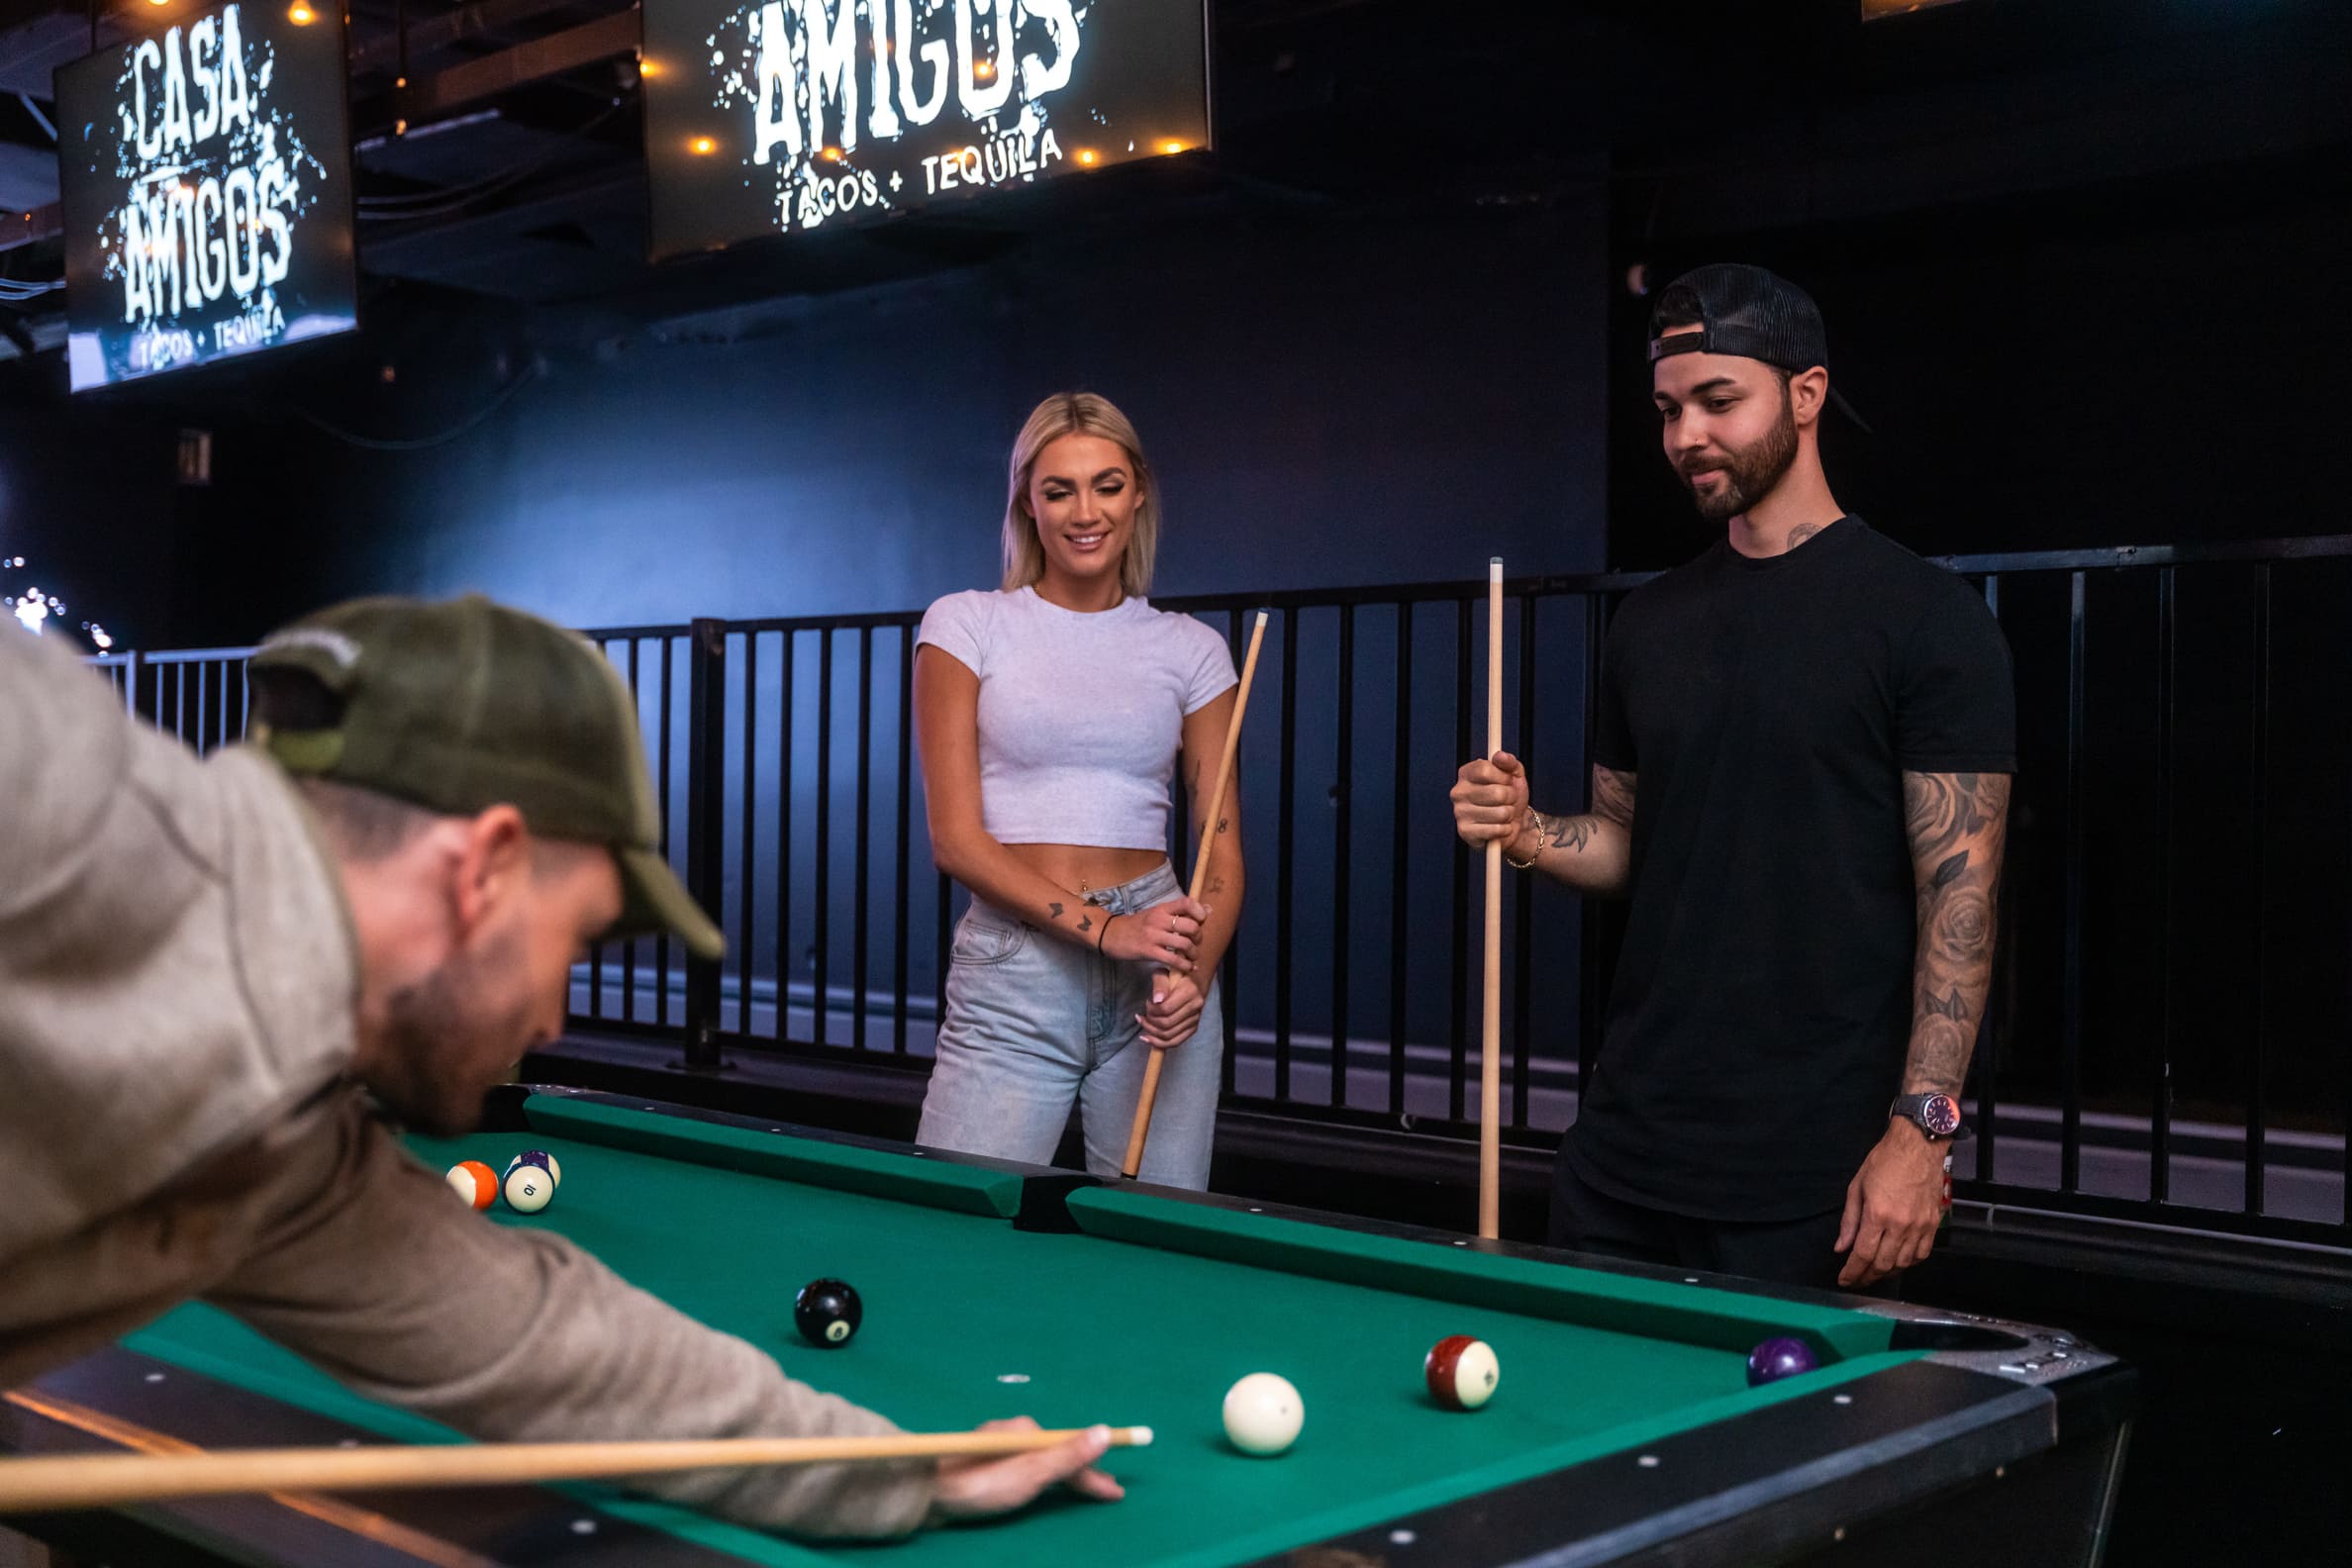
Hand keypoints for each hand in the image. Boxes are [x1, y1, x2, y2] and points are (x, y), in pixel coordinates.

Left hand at [927, 1417, 1123, 1523]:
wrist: (927, 1490)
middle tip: (1106, 1493)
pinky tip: (1040, 1483)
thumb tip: (1105, 1432)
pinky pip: (1024, 1464)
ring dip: (1065, 1473)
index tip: (1117, 1491)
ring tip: (1080, 1490)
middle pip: (1058, 1453)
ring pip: (1041, 1459)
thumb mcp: (1031, 1474)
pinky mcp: (983, 1460)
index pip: (1073, 1453)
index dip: (1096, 1474)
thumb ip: (1068, 1456)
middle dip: (1085, 1472)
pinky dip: (1042, 1474)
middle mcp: (1014, 1432)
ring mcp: (997, 1444)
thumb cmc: (981, 1485)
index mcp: (1028, 1431)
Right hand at [1101, 897, 1206, 973]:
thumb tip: (1209, 909)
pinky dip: (1185, 965)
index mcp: (1162, 908)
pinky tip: (1187, 967)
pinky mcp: (1148, 951)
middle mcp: (1159, 920)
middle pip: (1190, 926)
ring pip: (1184, 944)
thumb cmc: (1137, 925)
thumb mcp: (1157, 914)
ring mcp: (1153, 936)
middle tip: (1196, 942)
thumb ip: (1180, 913)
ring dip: (1193, 953)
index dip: (1200, 911)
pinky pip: (1173, 959)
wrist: (1111, 934)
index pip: (1186, 903)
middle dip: (1199, 936)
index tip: (1201, 920)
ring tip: (1192, 956)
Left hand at [1137, 972, 1205, 1049]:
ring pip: (1169, 1036)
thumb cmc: (1177, 976)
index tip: (1147, 1003)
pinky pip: (1175, 1042)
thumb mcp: (1165, 973)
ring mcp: (1195, 1020)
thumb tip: (1156, 1000)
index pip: (1166, 1009)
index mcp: (1190, 992)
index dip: (1152, 1009)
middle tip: (1143, 1015)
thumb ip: (1159, 985)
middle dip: (1150, 1022)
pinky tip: (1148, 1038)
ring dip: (1152, 1033)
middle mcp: (1195, 1008)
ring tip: (1143, 1024)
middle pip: (1167, 1024)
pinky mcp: (1193, 1028)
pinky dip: (1160, 1043)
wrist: (1196, 981)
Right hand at [1451, 752, 1536, 857]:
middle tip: (1508, 800)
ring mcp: (1460, 813)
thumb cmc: (1510, 796)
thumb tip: (1500, 756)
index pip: (1485, 769)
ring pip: (1500, 813)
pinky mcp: (1465, 832)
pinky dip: (1505, 830)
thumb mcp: (1514, 774)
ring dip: (1509, 814)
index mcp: (1466, 774)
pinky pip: (1496, 830)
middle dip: (1511, 798)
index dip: (1503, 776)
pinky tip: (1500, 827)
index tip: (1507, 781)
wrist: (1514, 821)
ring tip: (1504, 814)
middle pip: (1496, 793)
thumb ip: (1509, 762)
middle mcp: (1459, 792)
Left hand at [1835, 1119, 1946, 1287]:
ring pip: (1903, 1263)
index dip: (1852, 1272)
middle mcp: (1900, 1225)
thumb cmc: (1884, 1162)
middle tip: (1856, 1280)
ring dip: (1886, 1272)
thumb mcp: (1856, 1187)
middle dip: (1867, 1277)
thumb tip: (1841, 1248)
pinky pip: (1922, 1254)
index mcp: (1877, 1214)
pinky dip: (1908, 1263)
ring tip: (1874, 1273)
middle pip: (1882, 1264)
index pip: (1863, 1254)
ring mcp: (1920, 1226)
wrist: (1918, 1146)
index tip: (1844, 1280)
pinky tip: (1897, 1263)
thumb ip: (1849, 1221)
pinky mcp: (1933, 1225)